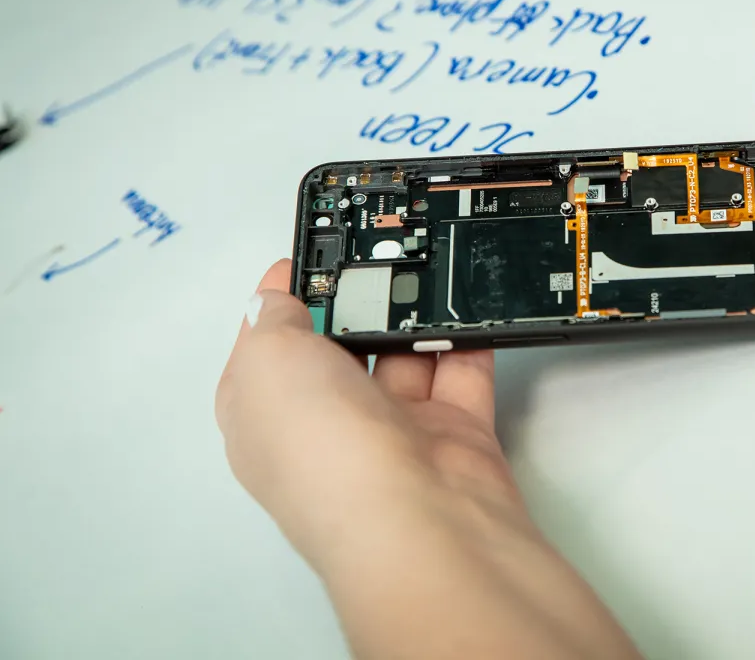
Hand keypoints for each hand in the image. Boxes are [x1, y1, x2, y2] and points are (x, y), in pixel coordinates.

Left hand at [216, 260, 640, 659]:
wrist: (420, 520)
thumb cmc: (325, 452)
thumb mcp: (268, 362)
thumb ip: (273, 320)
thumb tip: (278, 300)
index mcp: (267, 417)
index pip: (266, 348)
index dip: (282, 299)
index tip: (309, 253)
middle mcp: (328, 428)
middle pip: (340, 349)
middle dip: (356, 301)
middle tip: (376, 253)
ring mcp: (395, 434)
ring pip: (404, 359)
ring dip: (412, 317)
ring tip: (423, 266)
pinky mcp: (456, 436)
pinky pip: (463, 375)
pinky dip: (468, 340)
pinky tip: (468, 303)